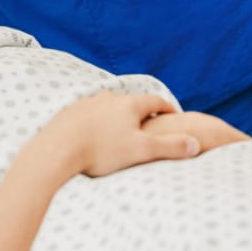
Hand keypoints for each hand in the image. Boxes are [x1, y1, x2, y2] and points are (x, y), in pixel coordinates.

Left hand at [34, 90, 241, 179]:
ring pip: (107, 107)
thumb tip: (196, 143)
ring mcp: (86, 104)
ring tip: (120, 131)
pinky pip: (87, 116)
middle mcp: (107, 98)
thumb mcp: (141, 151)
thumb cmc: (100, 151)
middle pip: (130, 102)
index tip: (173, 114)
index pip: (154, 100)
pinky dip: (96, 123)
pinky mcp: (68, 114)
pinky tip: (94, 135)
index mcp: (128, 104)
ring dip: (116, 116)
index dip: (166, 107)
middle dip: (140, 112)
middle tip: (148, 124)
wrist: (55, 150)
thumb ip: (170, 147)